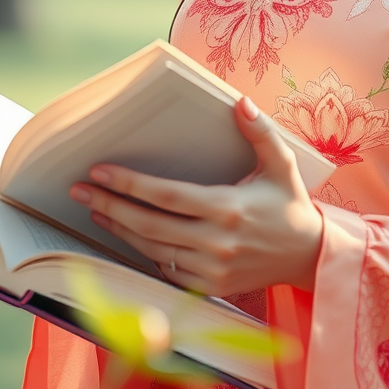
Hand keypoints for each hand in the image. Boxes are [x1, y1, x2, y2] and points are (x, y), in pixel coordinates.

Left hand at [68, 95, 323, 294]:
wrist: (308, 256)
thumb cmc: (290, 204)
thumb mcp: (281, 164)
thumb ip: (260, 132)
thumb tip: (239, 101)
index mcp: (229, 209)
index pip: (167, 197)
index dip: (130, 185)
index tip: (99, 172)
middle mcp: (216, 242)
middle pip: (149, 225)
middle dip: (109, 206)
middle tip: (79, 191)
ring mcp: (211, 269)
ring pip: (151, 249)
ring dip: (119, 230)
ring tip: (95, 210)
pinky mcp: (210, 287)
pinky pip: (166, 269)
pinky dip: (144, 252)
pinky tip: (128, 234)